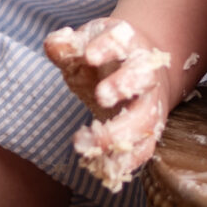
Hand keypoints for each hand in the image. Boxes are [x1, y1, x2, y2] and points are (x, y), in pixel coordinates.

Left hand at [45, 17, 175, 189]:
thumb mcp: (82, 45)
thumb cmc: (104, 56)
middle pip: (143, 76)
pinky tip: (106, 166)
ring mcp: (150, 101)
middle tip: (101, 98)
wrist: (138, 68)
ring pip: (148, 116)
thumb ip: (65, 46)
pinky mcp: (149, 128)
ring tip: (95, 144)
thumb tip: (56, 43)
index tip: (90, 55)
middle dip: (125, 85)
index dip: (107, 46)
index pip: (121, 40)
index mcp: (128, 43)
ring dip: (125, 132)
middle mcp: (145, 71)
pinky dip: (129, 159)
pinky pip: (145, 146)